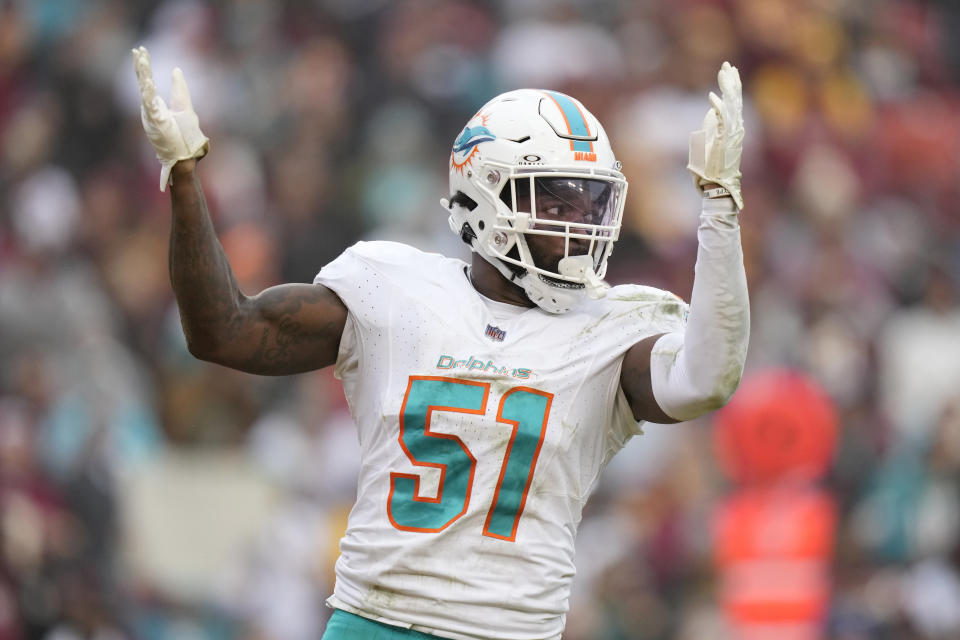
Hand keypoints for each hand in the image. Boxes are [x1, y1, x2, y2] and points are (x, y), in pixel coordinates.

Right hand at [132, 46, 208, 191]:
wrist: (185, 156)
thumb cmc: (185, 137)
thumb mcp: (184, 107)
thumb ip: (180, 90)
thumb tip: (176, 69)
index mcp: (155, 106)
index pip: (147, 82)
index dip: (144, 67)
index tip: (141, 51)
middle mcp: (150, 109)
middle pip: (142, 82)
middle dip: (141, 65)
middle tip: (138, 49)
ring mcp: (151, 115)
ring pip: (144, 89)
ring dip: (143, 73)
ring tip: (141, 57)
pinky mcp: (155, 120)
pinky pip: (149, 102)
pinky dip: (148, 89)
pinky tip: (146, 78)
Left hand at [687, 61, 743, 209]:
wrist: (716, 189)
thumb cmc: (711, 172)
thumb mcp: (709, 144)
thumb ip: (711, 128)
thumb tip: (710, 112)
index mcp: (732, 130)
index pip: (734, 103)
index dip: (731, 87)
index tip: (729, 71)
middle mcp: (735, 130)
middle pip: (735, 101)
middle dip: (731, 81)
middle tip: (728, 65)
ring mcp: (731, 136)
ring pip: (731, 106)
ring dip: (727, 89)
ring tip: (724, 72)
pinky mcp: (724, 142)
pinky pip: (722, 122)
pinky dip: (717, 109)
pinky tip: (712, 97)